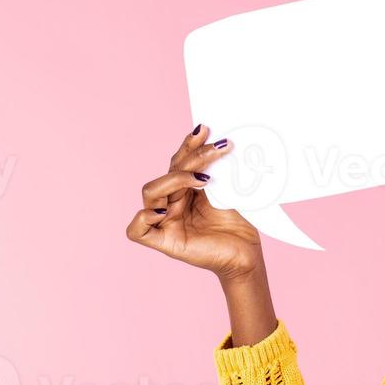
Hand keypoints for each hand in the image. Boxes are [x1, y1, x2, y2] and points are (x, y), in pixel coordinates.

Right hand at [125, 125, 264, 280]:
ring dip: (175, 179)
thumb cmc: (239, 225)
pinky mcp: (164, 242)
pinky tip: (164, 211)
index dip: (189, 145)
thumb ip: (217, 171)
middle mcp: (171, 203)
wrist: (247, 255)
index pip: (178, 162)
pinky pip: (137, 230)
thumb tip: (217, 141)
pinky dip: (144, 217)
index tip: (205, 129)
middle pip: (168, 172)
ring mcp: (165, 222)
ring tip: (204, 179)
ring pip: (151, 192)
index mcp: (184, 190)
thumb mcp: (228, 192)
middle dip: (192, 157)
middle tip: (219, 149)